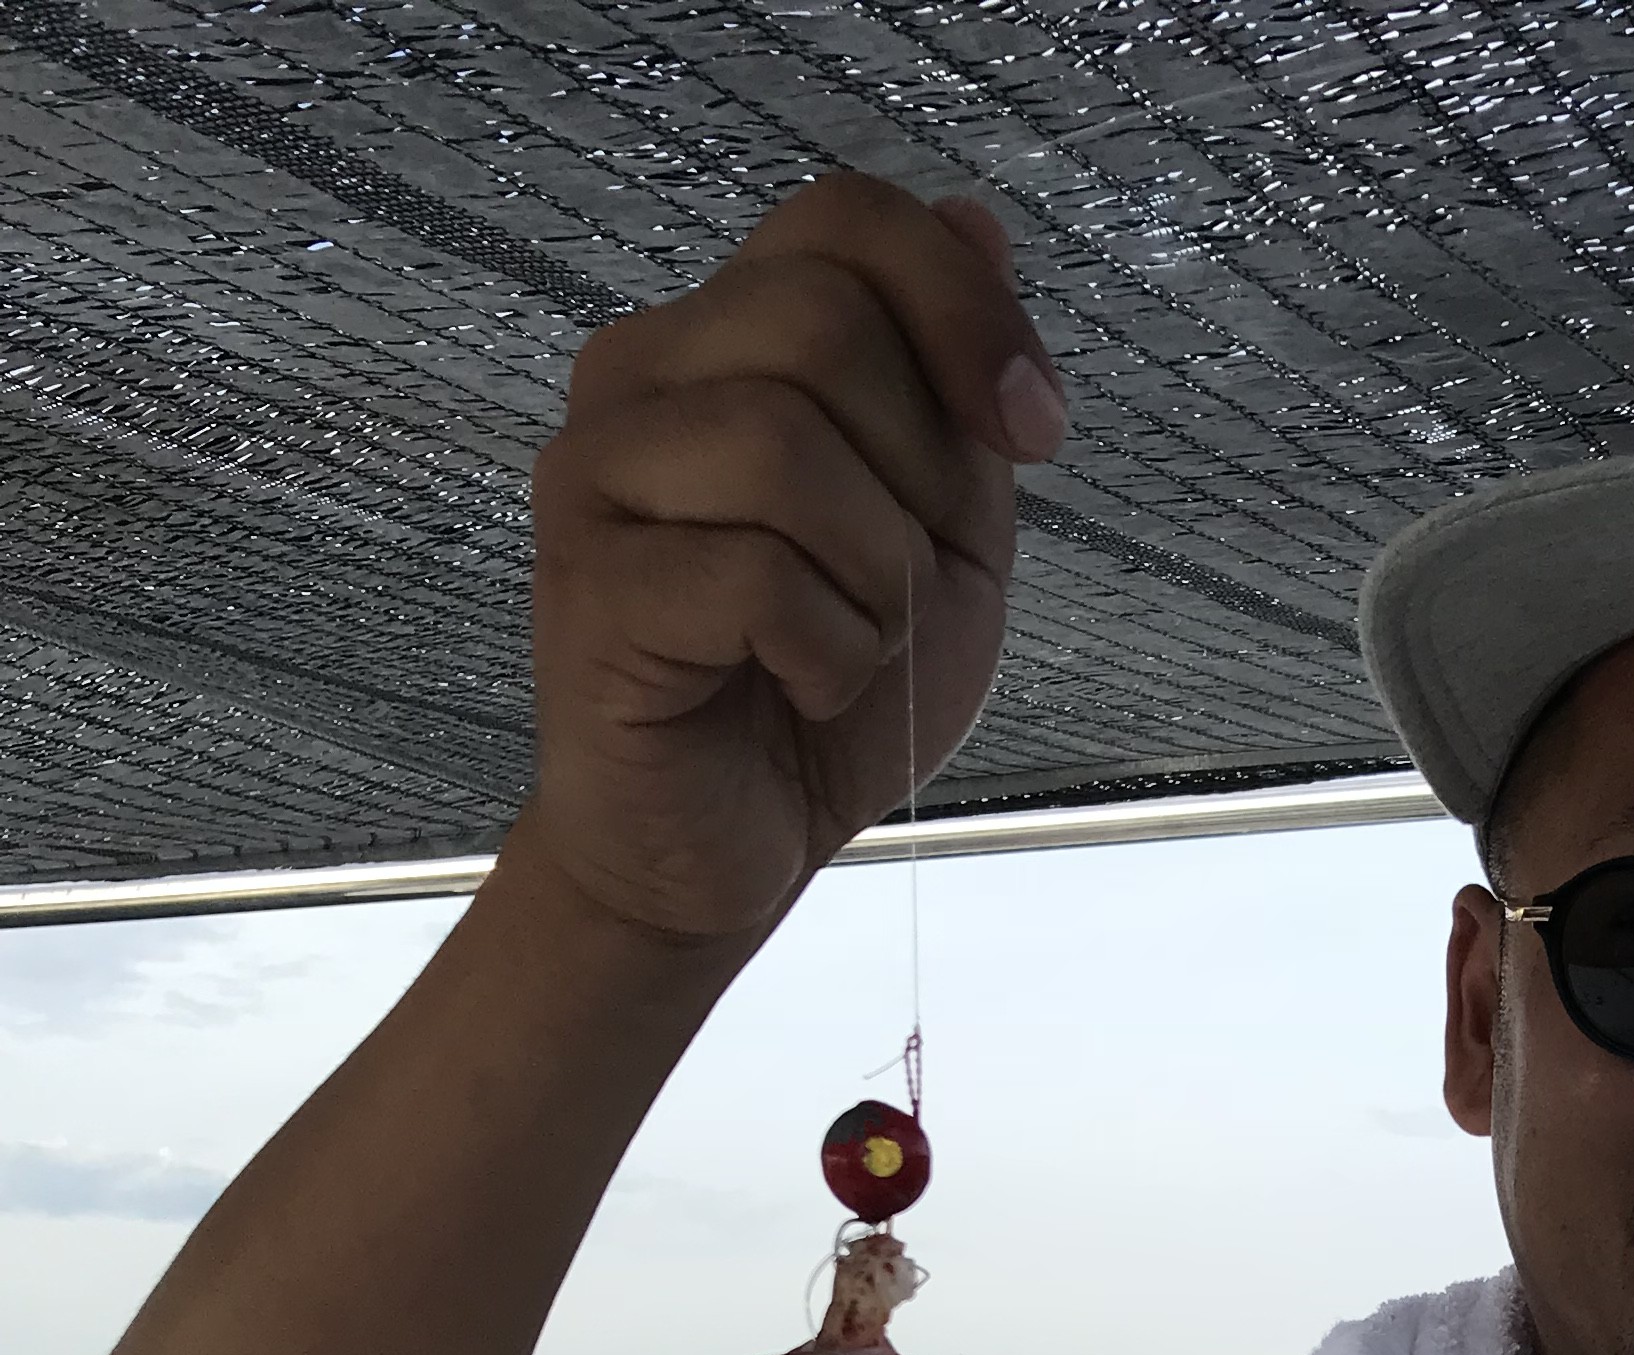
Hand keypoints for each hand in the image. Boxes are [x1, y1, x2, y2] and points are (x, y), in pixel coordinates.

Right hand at [525, 175, 1061, 947]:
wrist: (726, 848)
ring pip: (782, 445)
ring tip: (849, 641)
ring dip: (872, 576)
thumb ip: (953, 392)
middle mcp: (641, 373)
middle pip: (821, 322)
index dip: (964, 310)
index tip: (1034, 435)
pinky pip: (752, 575)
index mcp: (725, 338)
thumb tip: (979, 222)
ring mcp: (598, 473)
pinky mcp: (591, 586)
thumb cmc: (823, 688)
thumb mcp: (942, 533)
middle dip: (918, 475)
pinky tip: (800, 682)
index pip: (845, 218)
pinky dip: (825, 651)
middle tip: (902, 583)